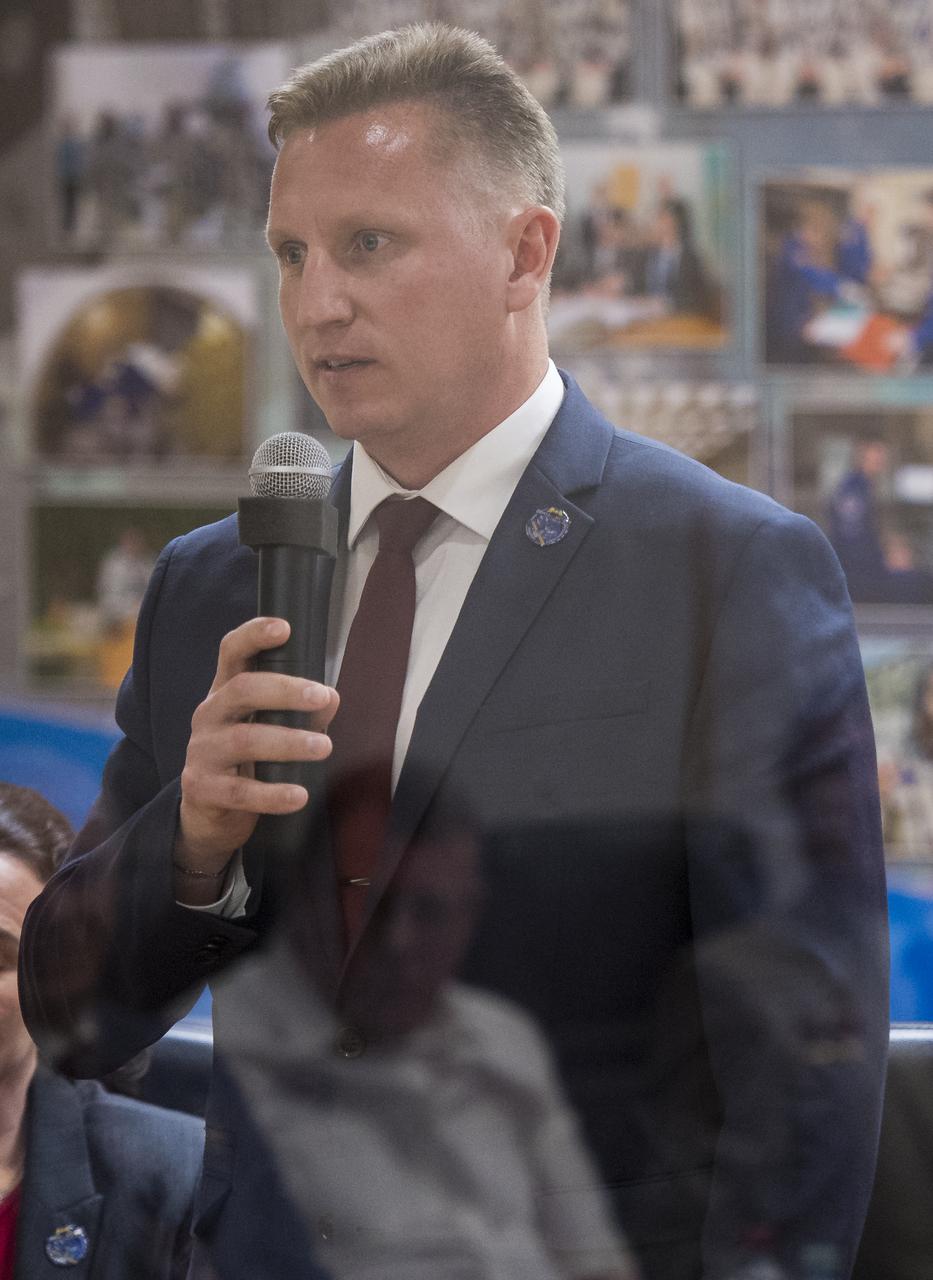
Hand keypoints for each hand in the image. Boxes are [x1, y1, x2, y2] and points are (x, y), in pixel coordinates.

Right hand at [176, 617, 337, 878]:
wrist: (209, 812)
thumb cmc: (246, 760)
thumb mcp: (270, 728)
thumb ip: (301, 712)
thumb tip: (331, 697)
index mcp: (226, 691)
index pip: (232, 652)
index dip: (254, 635)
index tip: (284, 627)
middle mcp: (210, 714)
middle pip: (242, 690)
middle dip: (286, 690)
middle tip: (323, 697)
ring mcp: (202, 751)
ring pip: (244, 740)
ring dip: (288, 742)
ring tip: (323, 747)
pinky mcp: (201, 789)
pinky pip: (240, 791)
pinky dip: (273, 794)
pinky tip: (299, 795)